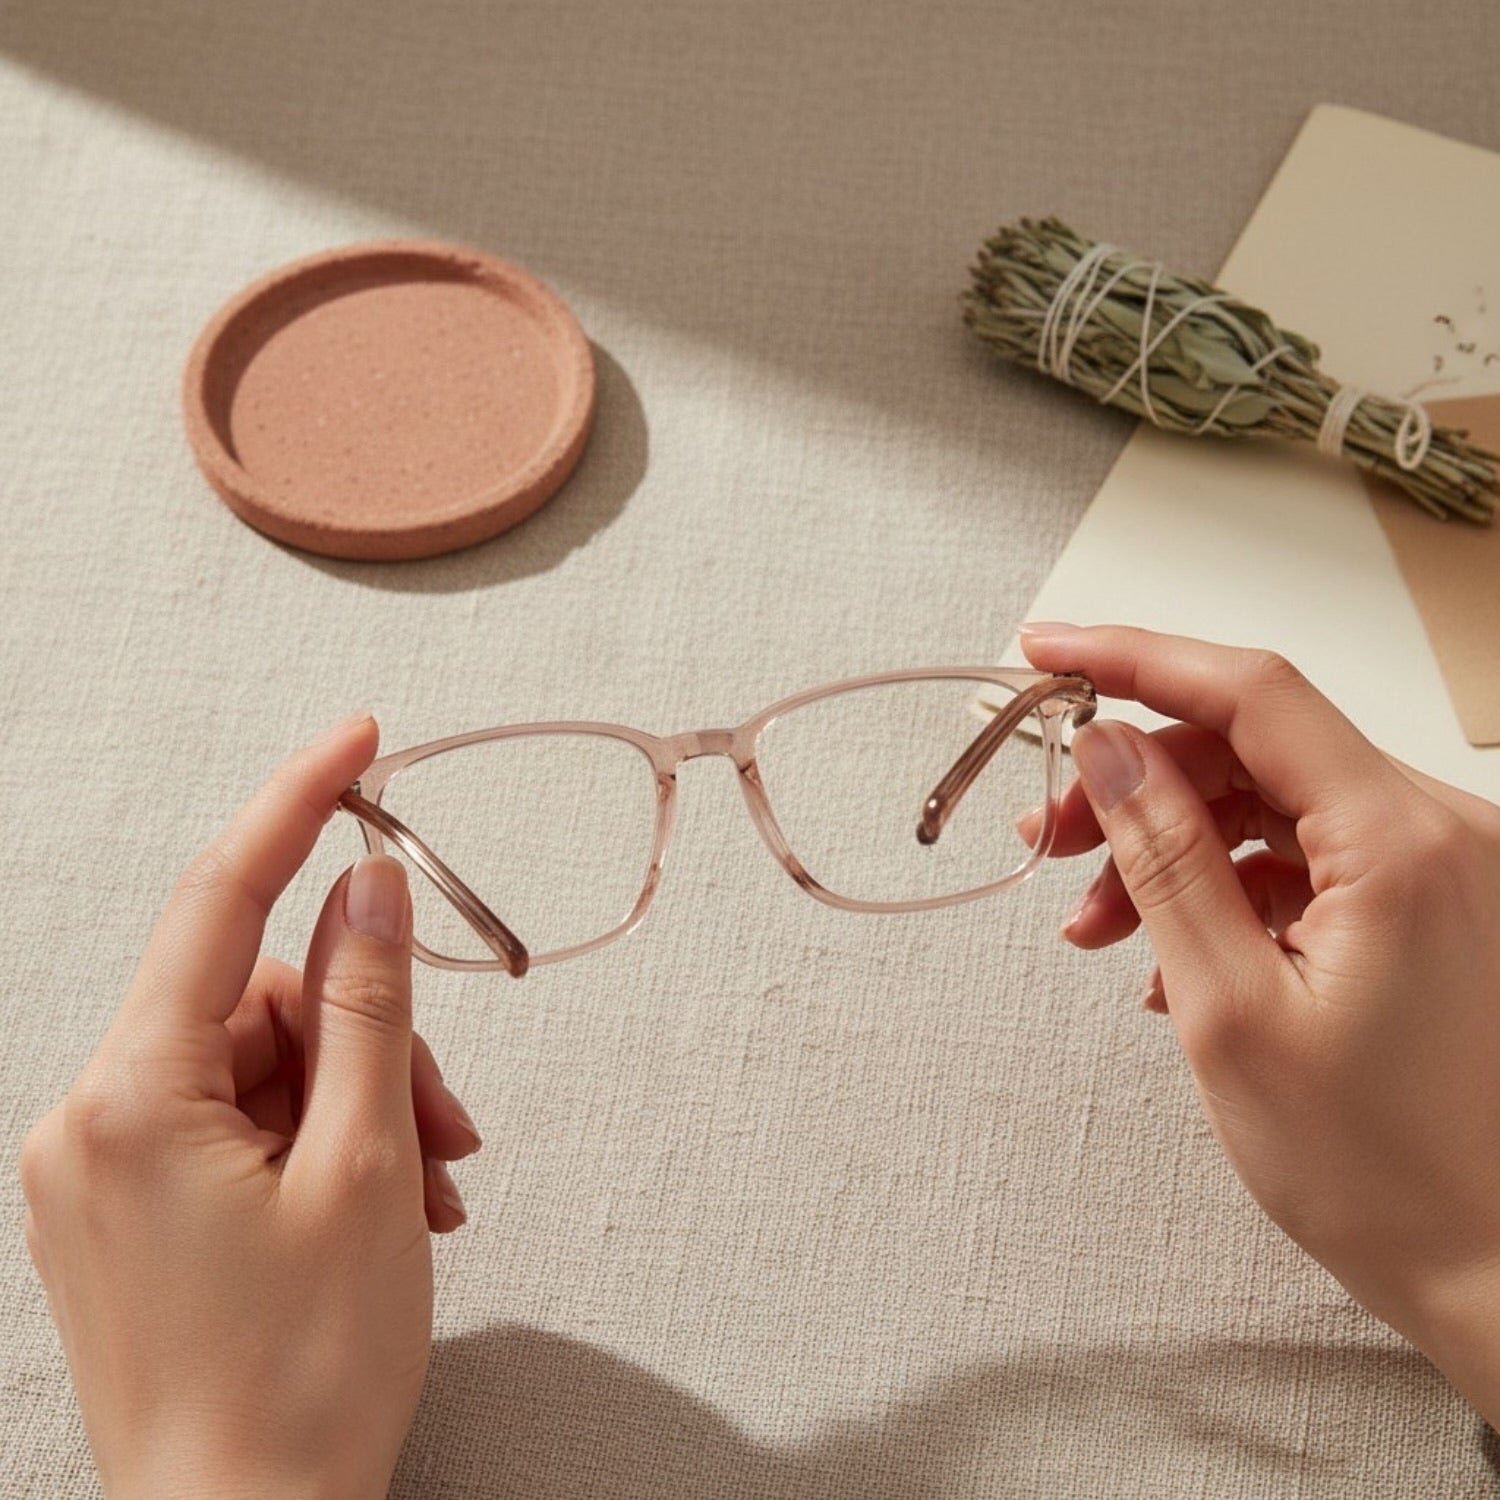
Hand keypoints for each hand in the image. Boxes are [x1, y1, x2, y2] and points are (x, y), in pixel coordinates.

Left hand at [19, 713, 482, 1499]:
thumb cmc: (299, 1382)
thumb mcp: (366, 1168)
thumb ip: (370, 1007)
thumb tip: (372, 887)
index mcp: (131, 1098)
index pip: (219, 899)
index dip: (297, 803)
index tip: (356, 739)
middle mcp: (91, 1118)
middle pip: (261, 1001)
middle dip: (373, 1039)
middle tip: (449, 1125)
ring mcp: (102, 1166)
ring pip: (262, 1063)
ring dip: (362, 1104)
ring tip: (428, 1186)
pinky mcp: (127, 1204)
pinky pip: (237, 1119)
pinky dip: (319, 1141)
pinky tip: (382, 1203)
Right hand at [1019, 624, 1499, 1424]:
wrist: (1494, 1273)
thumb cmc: (1381, 1170)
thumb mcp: (1230, 1010)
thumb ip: (1164, 860)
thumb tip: (1107, 753)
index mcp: (1400, 843)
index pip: (1248, 694)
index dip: (1132, 658)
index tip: (1044, 654)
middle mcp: (1436, 832)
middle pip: (1248, 749)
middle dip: (1132, 782)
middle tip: (1044, 835)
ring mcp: (1437, 869)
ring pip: (1266, 805)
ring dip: (1167, 847)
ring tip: (1092, 923)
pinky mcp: (1425, 906)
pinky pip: (1301, 858)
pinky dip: (1222, 887)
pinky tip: (1165, 952)